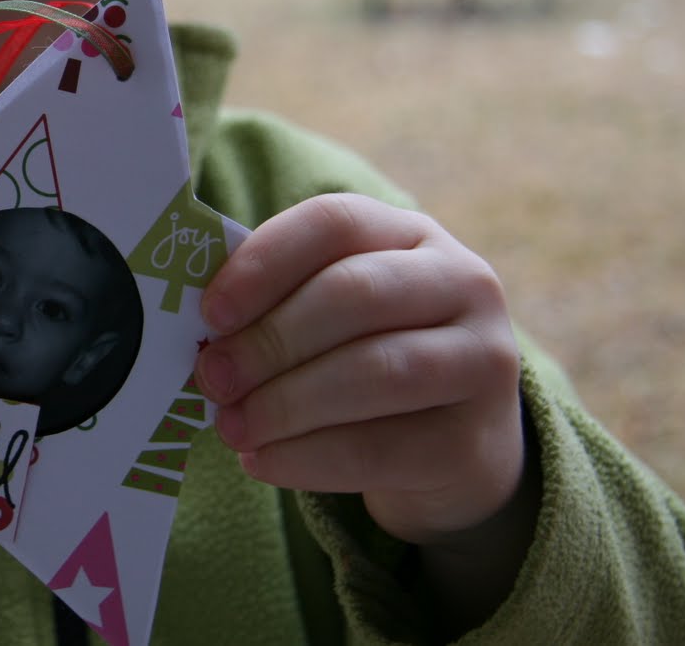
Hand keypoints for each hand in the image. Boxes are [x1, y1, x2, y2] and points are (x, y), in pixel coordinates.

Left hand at [194, 194, 531, 615]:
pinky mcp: (474, 440)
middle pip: (355, 294)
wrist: (452, 443)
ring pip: (376, 372)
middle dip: (270, 340)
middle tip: (212, 378)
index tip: (209, 311)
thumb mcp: (330, 313)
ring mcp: (483, 360)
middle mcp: (462, 283)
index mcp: (409, 234)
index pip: (334, 223)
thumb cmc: (364, 356)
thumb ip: (276, 304)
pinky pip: (382, 448)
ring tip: (231, 427)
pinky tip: (260, 461)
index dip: (265, 262)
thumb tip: (201, 332)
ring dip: (286, 403)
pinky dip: (308, 458)